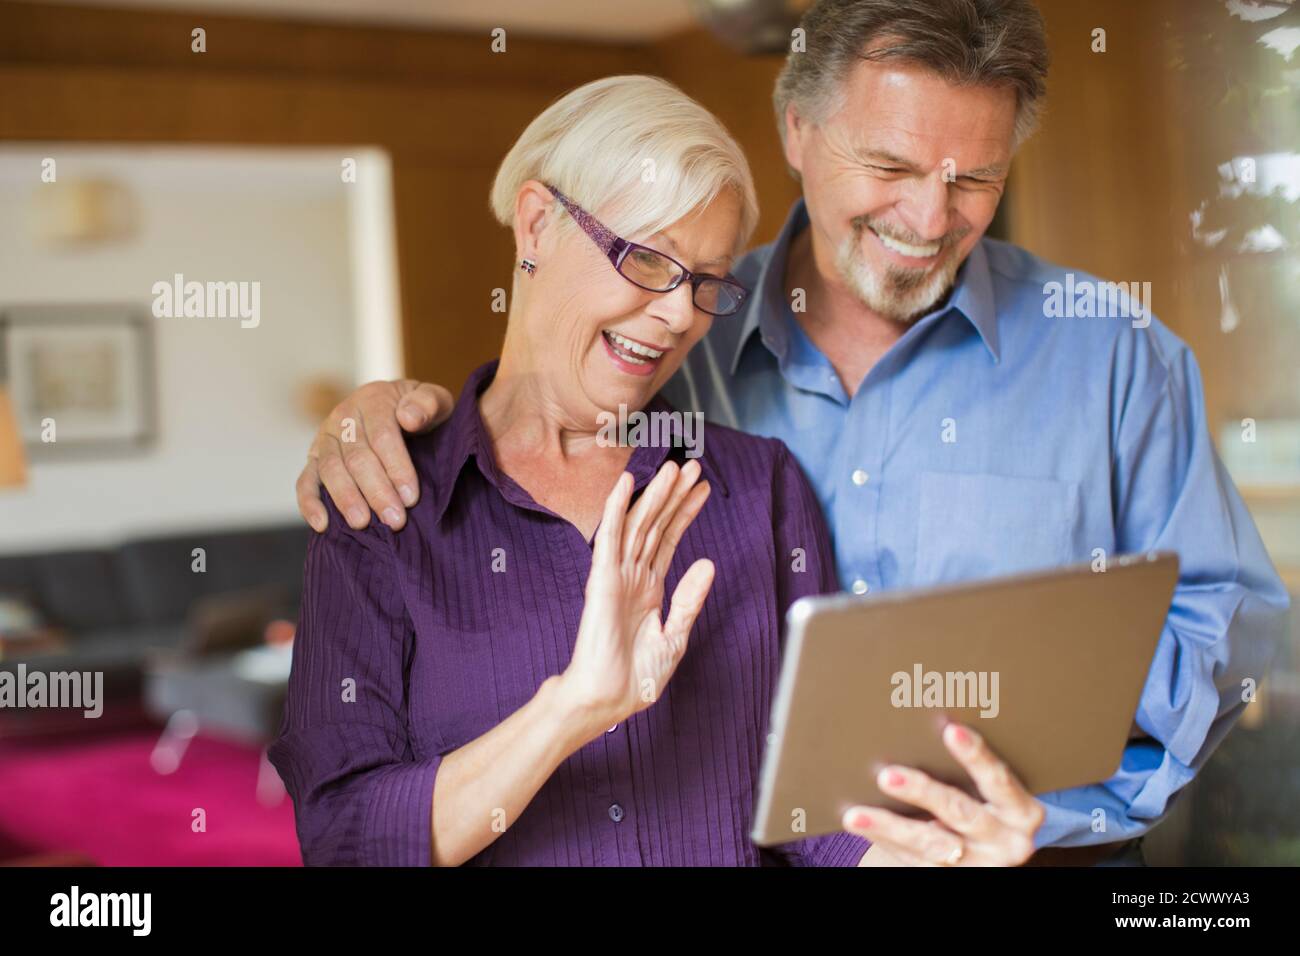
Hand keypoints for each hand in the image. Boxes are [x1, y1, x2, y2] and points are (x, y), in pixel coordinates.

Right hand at [296, 379, 453, 531]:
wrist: (401, 412)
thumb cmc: (421, 413)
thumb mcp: (435, 401)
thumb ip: (428, 403)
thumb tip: (408, 417)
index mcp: (373, 400)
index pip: (383, 436)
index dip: (396, 468)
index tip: (411, 498)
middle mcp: (344, 417)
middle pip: (357, 457)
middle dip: (376, 491)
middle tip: (395, 520)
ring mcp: (325, 438)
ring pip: (330, 470)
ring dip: (346, 499)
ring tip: (362, 524)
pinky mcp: (314, 459)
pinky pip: (305, 481)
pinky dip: (309, 503)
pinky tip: (322, 525)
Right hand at [558, 461, 714, 733]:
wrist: (608, 698)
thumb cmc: (636, 676)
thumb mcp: (675, 636)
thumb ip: (689, 599)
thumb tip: (707, 563)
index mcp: (649, 588)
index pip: (670, 540)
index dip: (686, 513)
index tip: (702, 489)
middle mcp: (633, 575)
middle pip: (656, 525)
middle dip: (675, 496)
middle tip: (693, 466)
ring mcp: (616, 575)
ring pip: (639, 525)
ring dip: (655, 495)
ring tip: (674, 468)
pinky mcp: (602, 579)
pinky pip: (610, 537)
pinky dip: (618, 509)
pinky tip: (627, 484)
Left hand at [847, 722, 1044, 865]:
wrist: (990, 852)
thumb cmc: (986, 802)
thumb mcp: (992, 791)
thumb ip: (971, 769)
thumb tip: (925, 726)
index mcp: (1022, 812)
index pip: (999, 780)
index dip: (976, 755)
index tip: (951, 730)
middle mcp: (1008, 842)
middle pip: (961, 812)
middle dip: (922, 792)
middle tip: (887, 775)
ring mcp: (980, 864)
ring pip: (931, 845)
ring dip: (889, 827)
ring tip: (855, 814)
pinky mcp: (953, 878)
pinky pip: (915, 861)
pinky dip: (885, 841)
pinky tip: (862, 825)